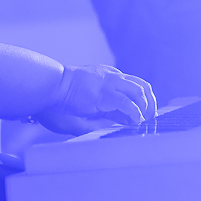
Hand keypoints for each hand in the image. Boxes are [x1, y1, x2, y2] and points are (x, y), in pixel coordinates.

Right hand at [35, 65, 156, 135]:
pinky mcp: (105, 94)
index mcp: (108, 77)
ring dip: (145, 107)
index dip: (140, 102)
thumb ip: (104, 111)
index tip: (140, 117)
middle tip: (149, 119)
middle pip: (142, 85)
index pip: (133, 86)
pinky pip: (127, 102)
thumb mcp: (88, 103)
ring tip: (143, 122)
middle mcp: (112, 77)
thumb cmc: (62, 96)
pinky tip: (135, 121)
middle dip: (150, 103)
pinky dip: (135, 113)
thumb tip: (118, 124)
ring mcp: (109, 84)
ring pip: (139, 91)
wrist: (50, 85)